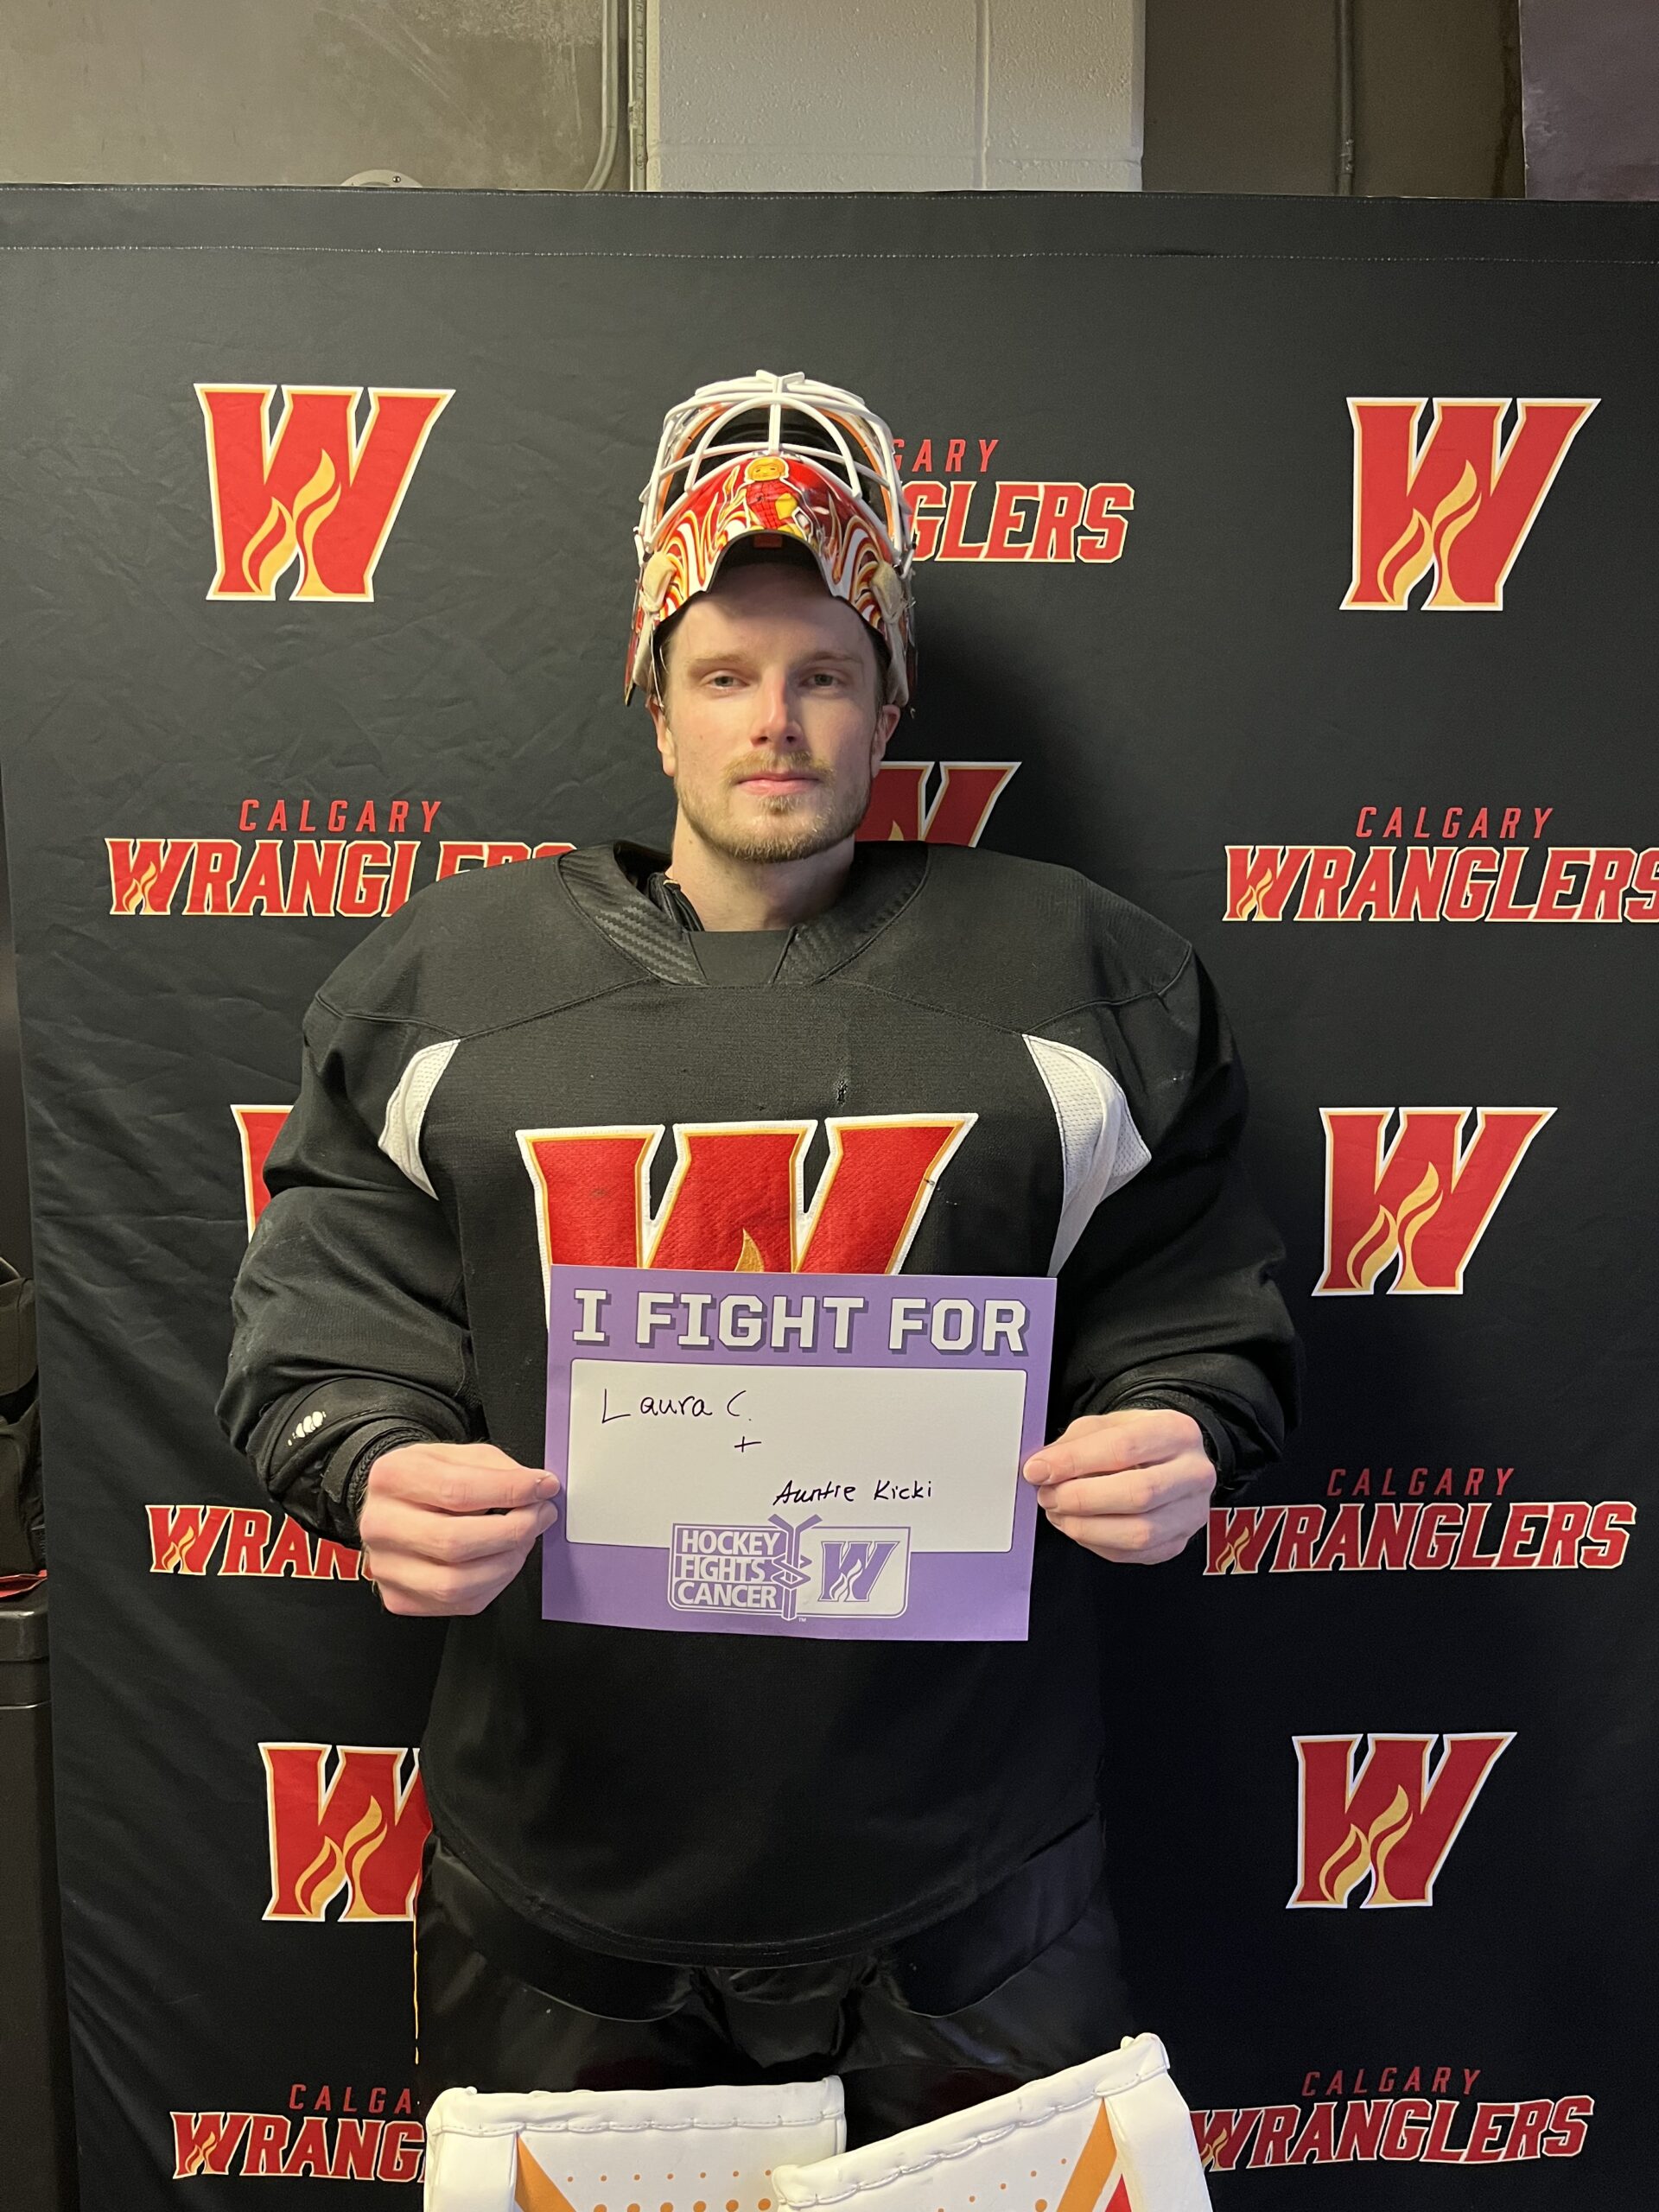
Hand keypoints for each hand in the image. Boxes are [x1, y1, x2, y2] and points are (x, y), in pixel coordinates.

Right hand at [358, 1441, 560, 1615]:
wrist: (396, 1503)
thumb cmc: (430, 1479)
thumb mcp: (459, 1455)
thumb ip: (498, 1469)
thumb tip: (539, 1489)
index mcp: (392, 1478)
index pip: (457, 1490)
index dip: (510, 1491)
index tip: (543, 1487)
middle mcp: (380, 1525)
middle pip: (454, 1542)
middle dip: (513, 1531)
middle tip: (540, 1515)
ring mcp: (386, 1567)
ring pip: (456, 1583)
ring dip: (507, 1562)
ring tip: (524, 1539)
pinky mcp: (399, 1598)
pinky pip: (460, 1603)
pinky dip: (495, 1583)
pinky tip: (503, 1560)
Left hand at [1022, 1408, 1213, 1564]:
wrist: (1166, 1459)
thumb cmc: (1135, 1441)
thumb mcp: (1105, 1426)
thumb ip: (1073, 1445)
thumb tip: (1041, 1470)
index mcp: (1176, 1432)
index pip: (1123, 1448)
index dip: (1074, 1462)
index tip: (1039, 1470)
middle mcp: (1194, 1473)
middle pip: (1137, 1494)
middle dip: (1081, 1499)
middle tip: (1048, 1496)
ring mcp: (1191, 1512)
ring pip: (1138, 1533)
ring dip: (1087, 1527)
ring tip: (1060, 1514)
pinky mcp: (1179, 1542)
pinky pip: (1135, 1554)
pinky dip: (1098, 1544)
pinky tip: (1081, 1527)